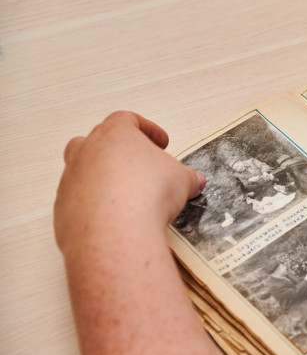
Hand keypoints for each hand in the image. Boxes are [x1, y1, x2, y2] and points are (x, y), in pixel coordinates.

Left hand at [54, 111, 205, 254]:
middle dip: (118, 151)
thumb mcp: (182, 180)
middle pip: (97, 141)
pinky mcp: (64, 208)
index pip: (128, 120)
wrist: (116, 233)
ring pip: (84, 170)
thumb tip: (193, 182)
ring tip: (128, 194)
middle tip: (138, 165)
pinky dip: (96, 205)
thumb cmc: (146, 195)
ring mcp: (72, 179)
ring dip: (104, 178)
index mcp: (114, 134)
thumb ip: (188, 177)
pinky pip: (80, 200)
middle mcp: (87, 152)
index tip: (161, 143)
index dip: (148, 130)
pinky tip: (116, 218)